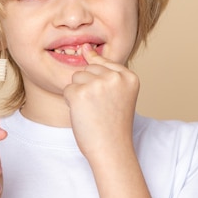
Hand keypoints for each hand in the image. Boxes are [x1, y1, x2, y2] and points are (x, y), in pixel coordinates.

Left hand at [63, 44, 138, 161]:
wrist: (111, 150)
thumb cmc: (114, 125)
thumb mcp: (118, 94)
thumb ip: (105, 70)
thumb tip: (85, 47)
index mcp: (130, 76)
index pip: (105, 64)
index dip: (100, 83)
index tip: (105, 101)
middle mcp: (116, 77)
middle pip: (89, 68)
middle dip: (88, 87)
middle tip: (99, 109)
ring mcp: (98, 84)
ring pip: (76, 77)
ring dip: (79, 94)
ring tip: (92, 111)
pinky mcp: (80, 93)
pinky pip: (67, 90)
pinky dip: (70, 103)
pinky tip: (83, 115)